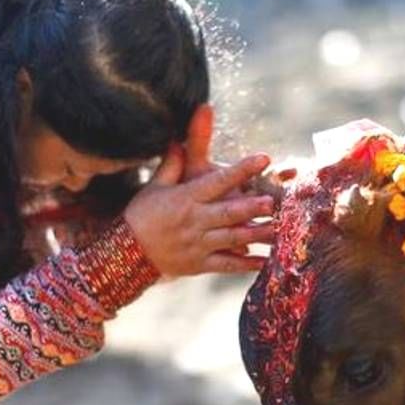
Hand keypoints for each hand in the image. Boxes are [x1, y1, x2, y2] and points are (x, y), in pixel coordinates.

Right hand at [123, 143, 275, 275]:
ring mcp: (198, 244)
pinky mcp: (200, 264)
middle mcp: (194, 221)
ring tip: (279, 228)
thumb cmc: (141, 215)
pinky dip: (246, 264)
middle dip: (252, 207)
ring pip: (232, 238)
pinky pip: (227, 264)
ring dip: (256, 233)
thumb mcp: (154, 187)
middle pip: (229, 212)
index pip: (218, 181)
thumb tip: (178, 140)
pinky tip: (266, 261)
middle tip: (274, 201)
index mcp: (186, 198)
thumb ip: (171, 164)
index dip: (242, 170)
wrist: (124, 254)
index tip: (264, 159)